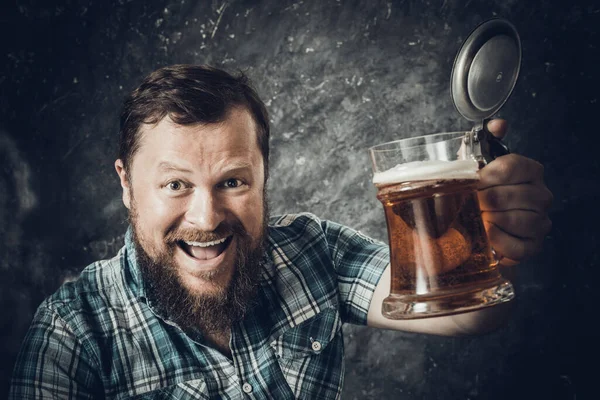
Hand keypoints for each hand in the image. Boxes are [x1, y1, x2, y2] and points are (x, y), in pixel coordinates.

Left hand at [477, 119, 552, 265]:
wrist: (471, 223)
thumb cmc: (475, 191)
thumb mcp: (474, 163)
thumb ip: (483, 139)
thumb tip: (499, 124)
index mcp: (529, 170)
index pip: (512, 167)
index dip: (488, 176)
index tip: (473, 183)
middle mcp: (540, 195)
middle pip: (514, 195)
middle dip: (486, 201)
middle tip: (470, 204)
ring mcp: (540, 221)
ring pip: (521, 221)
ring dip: (493, 221)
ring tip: (477, 219)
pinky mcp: (533, 246)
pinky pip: (520, 247)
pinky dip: (500, 242)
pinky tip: (488, 235)